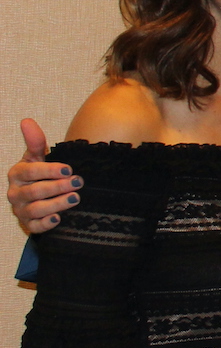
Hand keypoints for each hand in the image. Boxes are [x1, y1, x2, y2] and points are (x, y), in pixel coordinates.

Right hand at [9, 118, 78, 234]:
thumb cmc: (41, 174)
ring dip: (56, 204)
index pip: (30, 171)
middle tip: (78, 182)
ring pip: (35, 209)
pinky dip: (45, 224)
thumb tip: (26, 120)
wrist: (40, 198)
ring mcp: (20, 210)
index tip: (69, 168)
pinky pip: (34, 227)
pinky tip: (59, 219)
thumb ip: (35, 142)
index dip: (49, 170)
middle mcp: (15, 192)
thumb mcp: (38, 157)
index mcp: (17, 173)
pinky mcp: (27, 224)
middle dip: (57, 187)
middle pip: (34, 191)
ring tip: (76, 198)